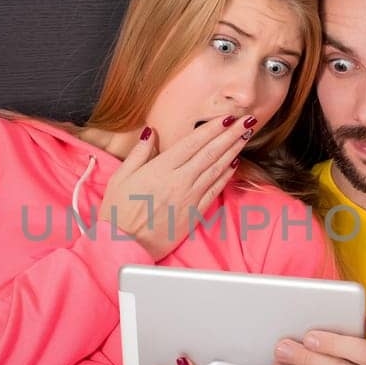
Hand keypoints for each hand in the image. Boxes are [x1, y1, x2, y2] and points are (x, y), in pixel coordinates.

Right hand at [99, 116, 255, 258]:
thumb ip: (139, 153)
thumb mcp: (121, 177)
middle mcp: (179, 181)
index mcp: (161, 169)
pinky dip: (226, 176)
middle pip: (210, 153)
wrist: (125, 246)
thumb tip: (151, 132)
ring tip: (245, 136)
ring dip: (233, 151)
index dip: (212, 129)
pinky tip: (235, 164)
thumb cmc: (118, 212)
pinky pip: (214, 191)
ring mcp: (189, 198)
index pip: (193, 143)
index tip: (226, 117)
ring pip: (216, 169)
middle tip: (247, 121)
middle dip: (230, 135)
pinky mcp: (194, 214)